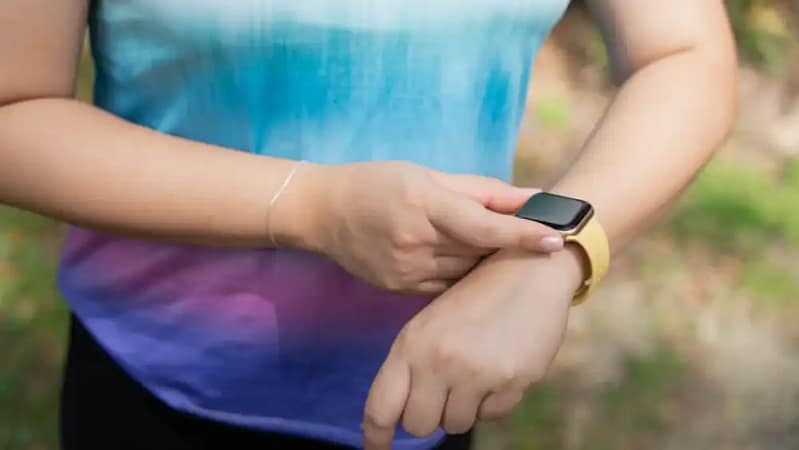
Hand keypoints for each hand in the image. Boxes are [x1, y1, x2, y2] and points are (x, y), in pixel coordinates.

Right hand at [290, 161, 564, 294]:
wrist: (323, 213)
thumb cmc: (378, 183)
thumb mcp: (427, 174)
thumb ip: (482, 190)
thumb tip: (530, 197)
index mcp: (423, 206)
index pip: (483, 226)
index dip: (521, 234)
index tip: (555, 239)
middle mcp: (415, 242)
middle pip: (478, 251)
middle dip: (508, 245)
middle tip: (536, 238)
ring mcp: (406, 271)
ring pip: (465, 273)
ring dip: (486, 262)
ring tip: (501, 250)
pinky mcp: (400, 289)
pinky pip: (447, 287)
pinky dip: (463, 275)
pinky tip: (468, 264)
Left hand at [361, 247, 585, 447]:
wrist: (529, 270)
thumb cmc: (473, 295)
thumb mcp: (430, 322)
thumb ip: (412, 366)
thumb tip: (401, 414)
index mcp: (411, 345)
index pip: (381, 408)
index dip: (375, 437)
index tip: (377, 449)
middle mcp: (439, 363)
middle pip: (418, 425)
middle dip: (427, 415)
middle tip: (441, 392)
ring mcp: (477, 374)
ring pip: (456, 424)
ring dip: (461, 407)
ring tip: (473, 372)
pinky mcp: (512, 382)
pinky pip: (491, 416)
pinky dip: (491, 401)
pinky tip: (497, 368)